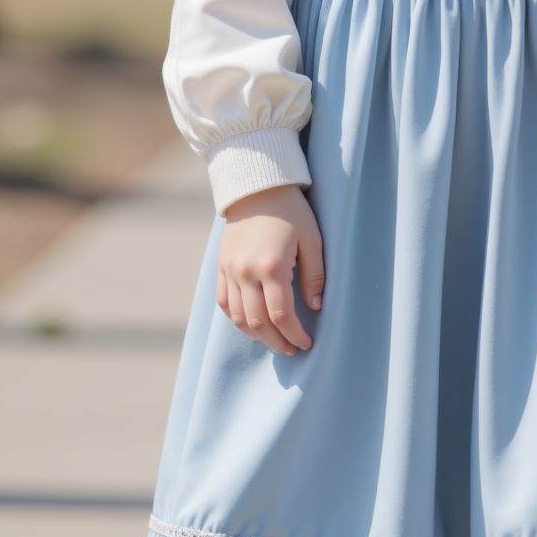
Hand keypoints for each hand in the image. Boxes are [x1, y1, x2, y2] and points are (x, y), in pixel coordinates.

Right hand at [217, 184, 324, 354]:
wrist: (257, 186)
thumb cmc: (291, 211)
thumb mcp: (312, 239)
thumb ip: (314, 275)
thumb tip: (316, 307)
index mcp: (272, 267)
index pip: (281, 315)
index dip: (294, 335)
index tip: (307, 343)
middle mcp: (246, 272)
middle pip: (258, 322)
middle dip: (277, 342)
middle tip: (292, 349)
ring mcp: (230, 271)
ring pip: (238, 318)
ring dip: (256, 336)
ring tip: (274, 340)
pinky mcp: (221, 266)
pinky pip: (223, 303)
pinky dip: (236, 319)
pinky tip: (251, 324)